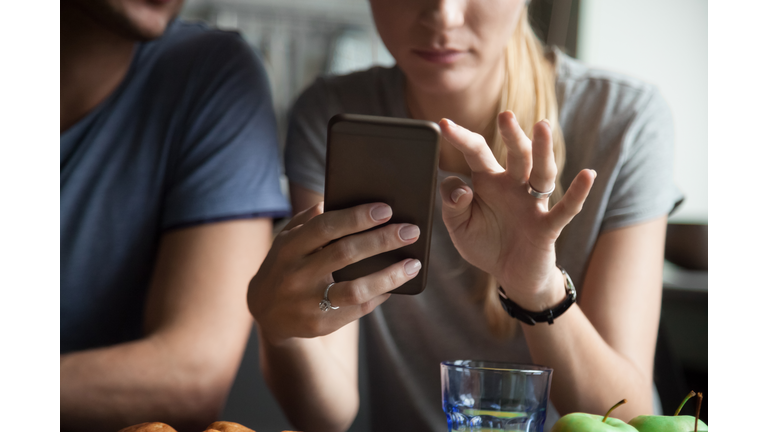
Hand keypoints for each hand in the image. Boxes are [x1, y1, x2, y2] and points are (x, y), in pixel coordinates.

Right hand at [247, 202, 421, 344]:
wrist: (265, 312)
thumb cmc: (286, 265)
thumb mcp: (287, 240)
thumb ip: (309, 220)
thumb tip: (337, 200)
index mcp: (289, 248)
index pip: (326, 227)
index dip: (357, 217)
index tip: (386, 209)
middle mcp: (297, 274)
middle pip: (345, 254)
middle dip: (382, 240)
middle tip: (411, 231)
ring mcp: (308, 302)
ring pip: (355, 289)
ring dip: (389, 276)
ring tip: (413, 264)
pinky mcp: (320, 324)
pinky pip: (358, 309)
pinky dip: (380, 295)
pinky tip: (397, 284)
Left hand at [438, 112, 594, 310]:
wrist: (510, 275)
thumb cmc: (484, 244)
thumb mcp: (458, 226)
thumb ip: (452, 205)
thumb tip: (460, 188)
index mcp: (488, 181)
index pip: (476, 152)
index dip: (461, 138)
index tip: (445, 124)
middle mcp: (513, 186)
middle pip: (515, 154)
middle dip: (511, 134)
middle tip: (505, 116)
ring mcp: (533, 204)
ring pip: (541, 172)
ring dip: (543, 150)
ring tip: (543, 127)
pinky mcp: (548, 226)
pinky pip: (565, 208)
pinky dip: (578, 193)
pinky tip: (588, 175)